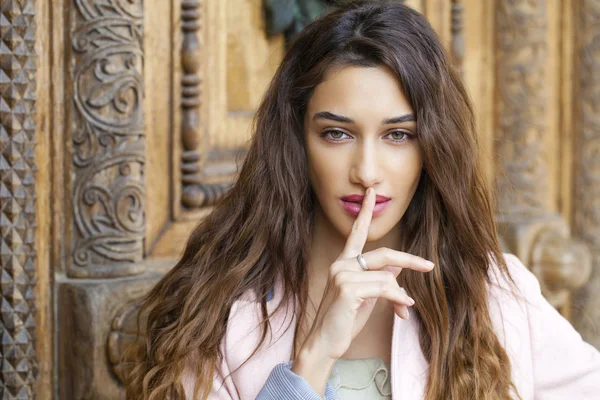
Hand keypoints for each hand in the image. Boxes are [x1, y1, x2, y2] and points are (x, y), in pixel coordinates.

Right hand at [291, 187, 433, 394]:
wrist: (325, 343)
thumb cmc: (344, 321)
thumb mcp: (366, 297)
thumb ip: (379, 278)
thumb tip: (398, 269)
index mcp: (344, 262)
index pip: (356, 233)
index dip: (366, 213)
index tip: (372, 193)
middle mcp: (341, 264)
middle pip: (384, 254)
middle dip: (410, 260)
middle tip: (429, 265)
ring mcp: (342, 275)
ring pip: (387, 277)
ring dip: (399, 296)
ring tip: (402, 310)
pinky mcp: (347, 289)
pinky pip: (384, 288)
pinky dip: (397, 299)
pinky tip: (402, 310)